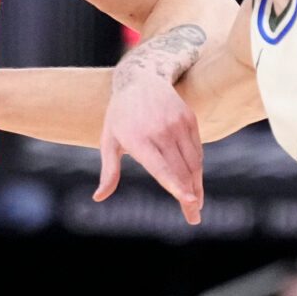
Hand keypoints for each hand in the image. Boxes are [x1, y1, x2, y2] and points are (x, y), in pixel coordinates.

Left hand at [97, 68, 204, 222]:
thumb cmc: (120, 115)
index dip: (176, 186)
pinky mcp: (189, 119)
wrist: (141, 78)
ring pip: (193, 162)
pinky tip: (194, 181)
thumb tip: (98, 197)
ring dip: (197, 185)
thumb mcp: (109, 141)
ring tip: (196, 204)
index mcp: (138, 139)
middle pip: (181, 171)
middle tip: (193, 217)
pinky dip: (197, 168)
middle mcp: (160, 131)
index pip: (161, 168)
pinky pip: (197, 150)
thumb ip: (108, 171)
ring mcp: (177, 124)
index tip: (189, 201)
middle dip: (189, 197)